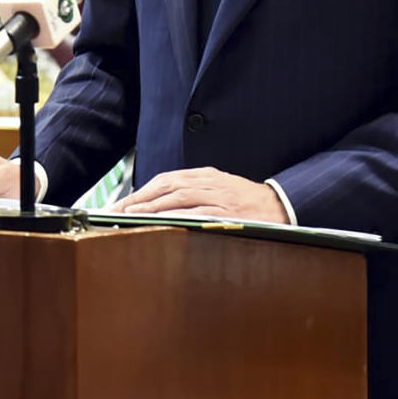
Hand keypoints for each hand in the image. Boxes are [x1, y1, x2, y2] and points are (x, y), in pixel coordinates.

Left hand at [110, 167, 288, 223]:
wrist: (281, 206)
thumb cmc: (248, 202)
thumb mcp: (221, 188)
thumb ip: (195, 193)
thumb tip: (162, 205)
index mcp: (206, 175)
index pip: (166, 180)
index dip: (141, 192)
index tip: (122, 205)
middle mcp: (209, 182)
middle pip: (167, 186)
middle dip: (139, 199)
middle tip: (116, 212)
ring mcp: (218, 197)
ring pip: (178, 197)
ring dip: (152, 207)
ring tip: (130, 218)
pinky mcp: (227, 212)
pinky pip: (197, 213)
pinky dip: (177, 216)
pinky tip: (161, 223)